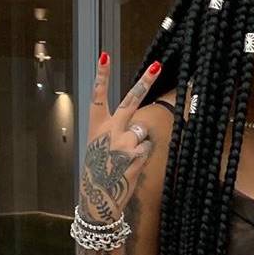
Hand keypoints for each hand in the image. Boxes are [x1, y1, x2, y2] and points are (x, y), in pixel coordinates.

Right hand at [79, 53, 161, 224]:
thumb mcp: (98, 147)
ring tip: (124, 160)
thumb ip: (114, 132)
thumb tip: (136, 126)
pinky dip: (141, 156)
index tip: (105, 55)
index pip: (98, 96)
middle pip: (131, 101)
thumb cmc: (97, 172)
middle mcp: (111, 130)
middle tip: (157, 65)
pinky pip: (146, 148)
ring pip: (142, 133)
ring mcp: (125, 142)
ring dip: (138, 143)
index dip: (102, 76)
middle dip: (145, 81)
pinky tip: (130, 167)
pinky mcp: (136, 155)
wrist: (98, 199)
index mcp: (96, 127)